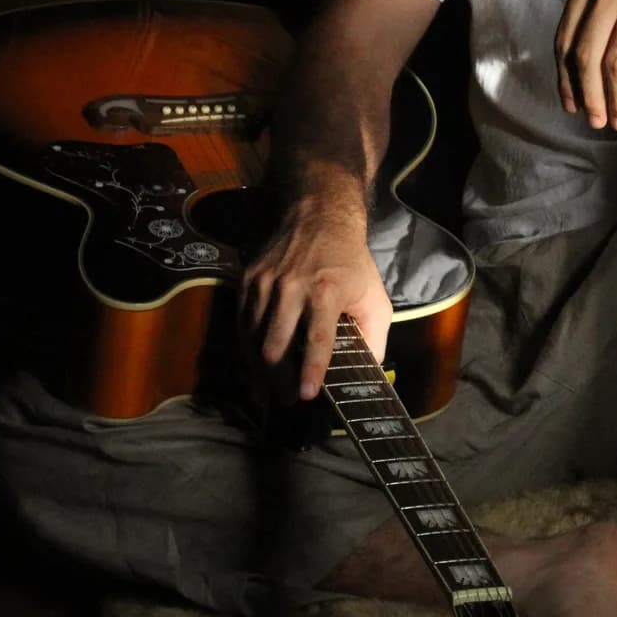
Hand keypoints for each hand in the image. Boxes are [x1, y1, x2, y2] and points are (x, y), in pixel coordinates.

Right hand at [239, 208, 391, 402]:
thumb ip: (375, 336)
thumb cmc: (351, 262)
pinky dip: (247, 348)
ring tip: (268, 391)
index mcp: (327, 291)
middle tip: (287, 400)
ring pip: (251, 338)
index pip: (317, 338)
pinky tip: (255, 365)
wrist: (319, 216)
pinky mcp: (248, 279)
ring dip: (258, 370)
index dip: (311, 370)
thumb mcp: (375, 296)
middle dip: (278, 380)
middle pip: (274, 346)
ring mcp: (265, 282)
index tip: (307, 395)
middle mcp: (292, 287)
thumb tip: (370, 373)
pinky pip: (241, 322)